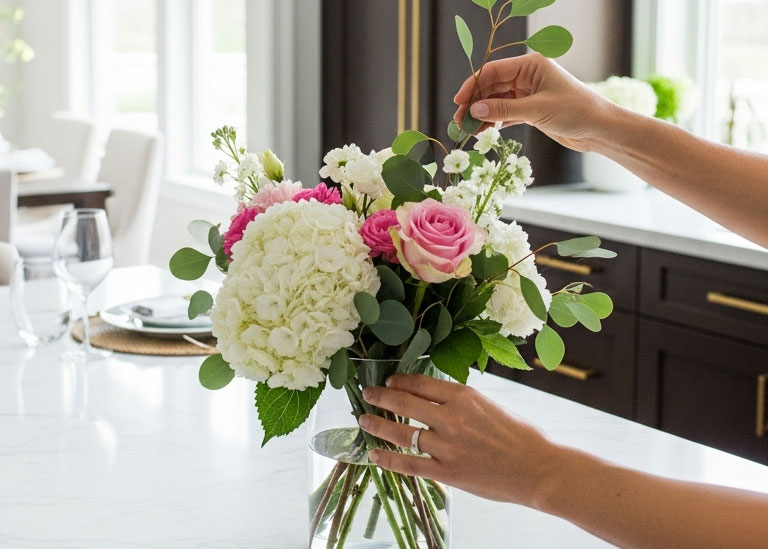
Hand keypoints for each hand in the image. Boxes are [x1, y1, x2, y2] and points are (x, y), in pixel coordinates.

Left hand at [359, 374, 559, 505]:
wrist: (539, 468)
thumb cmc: (521, 436)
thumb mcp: (490, 405)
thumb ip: (462, 402)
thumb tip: (437, 399)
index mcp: (464, 396)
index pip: (420, 383)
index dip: (400, 381)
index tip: (389, 380)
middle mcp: (451, 418)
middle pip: (405, 402)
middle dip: (381, 396)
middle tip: (367, 394)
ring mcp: (447, 446)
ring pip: (401, 432)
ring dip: (378, 425)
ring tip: (363, 420)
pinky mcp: (448, 472)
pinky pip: (409, 464)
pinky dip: (388, 459)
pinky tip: (374, 454)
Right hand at [453, 53, 612, 151]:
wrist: (598, 129)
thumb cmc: (574, 111)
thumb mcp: (536, 110)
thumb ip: (503, 109)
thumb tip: (475, 109)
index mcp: (530, 65)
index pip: (493, 71)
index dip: (473, 85)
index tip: (458, 102)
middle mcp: (527, 76)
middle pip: (491, 86)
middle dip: (475, 103)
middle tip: (460, 121)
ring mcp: (527, 93)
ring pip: (496, 101)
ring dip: (482, 114)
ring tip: (469, 131)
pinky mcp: (530, 110)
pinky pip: (504, 113)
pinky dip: (493, 121)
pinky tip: (483, 132)